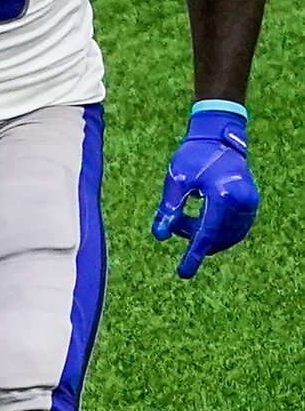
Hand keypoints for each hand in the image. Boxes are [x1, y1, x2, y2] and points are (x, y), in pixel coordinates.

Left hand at [153, 104, 259, 278]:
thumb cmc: (193, 156)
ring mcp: (250, 204)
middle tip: (175, 223)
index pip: (206, 234)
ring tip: (185, 218)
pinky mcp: (250, 205)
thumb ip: (168, 208)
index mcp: (223, 195)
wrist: (218, 138)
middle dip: (193, 236)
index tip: (183, 273)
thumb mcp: (176, 179)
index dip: (193, 254)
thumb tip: (160, 236)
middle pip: (216, 236)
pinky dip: (215, 230)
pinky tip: (198, 220)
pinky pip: (233, 228)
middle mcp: (242, 202)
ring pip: (225, 235)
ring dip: (204, 234)